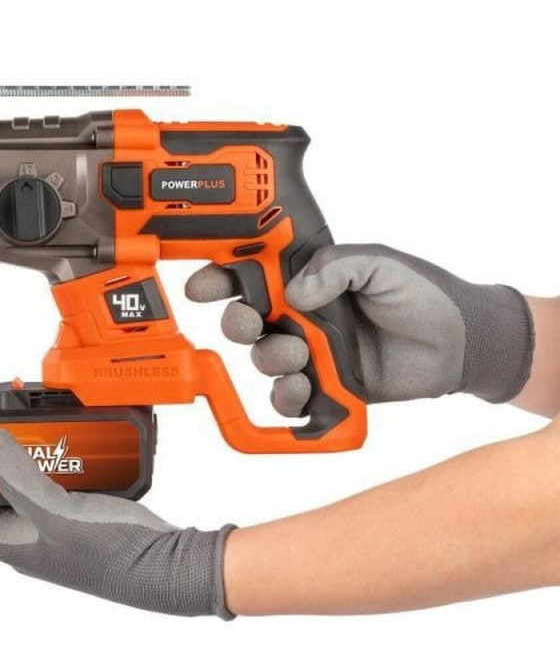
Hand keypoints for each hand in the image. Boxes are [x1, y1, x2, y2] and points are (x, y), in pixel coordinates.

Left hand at [0, 429, 234, 617]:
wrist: (163, 565)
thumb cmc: (113, 550)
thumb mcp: (57, 511)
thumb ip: (17, 477)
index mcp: (6, 541)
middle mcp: (20, 536)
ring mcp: (45, 528)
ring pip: (10, 487)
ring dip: (7, 456)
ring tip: (16, 426)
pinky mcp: (70, 517)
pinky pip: (42, 483)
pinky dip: (42, 460)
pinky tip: (58, 443)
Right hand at [186, 244, 533, 415]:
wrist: (459, 344)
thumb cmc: (423, 294)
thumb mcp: (380, 264)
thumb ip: (336, 267)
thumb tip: (296, 291)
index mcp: (308, 280)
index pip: (252, 274)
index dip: (222, 277)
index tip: (204, 286)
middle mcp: (301, 315)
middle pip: (246, 320)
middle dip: (238, 322)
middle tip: (251, 323)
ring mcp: (311, 352)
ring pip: (264, 359)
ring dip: (270, 359)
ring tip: (299, 356)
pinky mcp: (325, 385)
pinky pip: (289, 397)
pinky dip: (287, 398)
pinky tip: (304, 388)